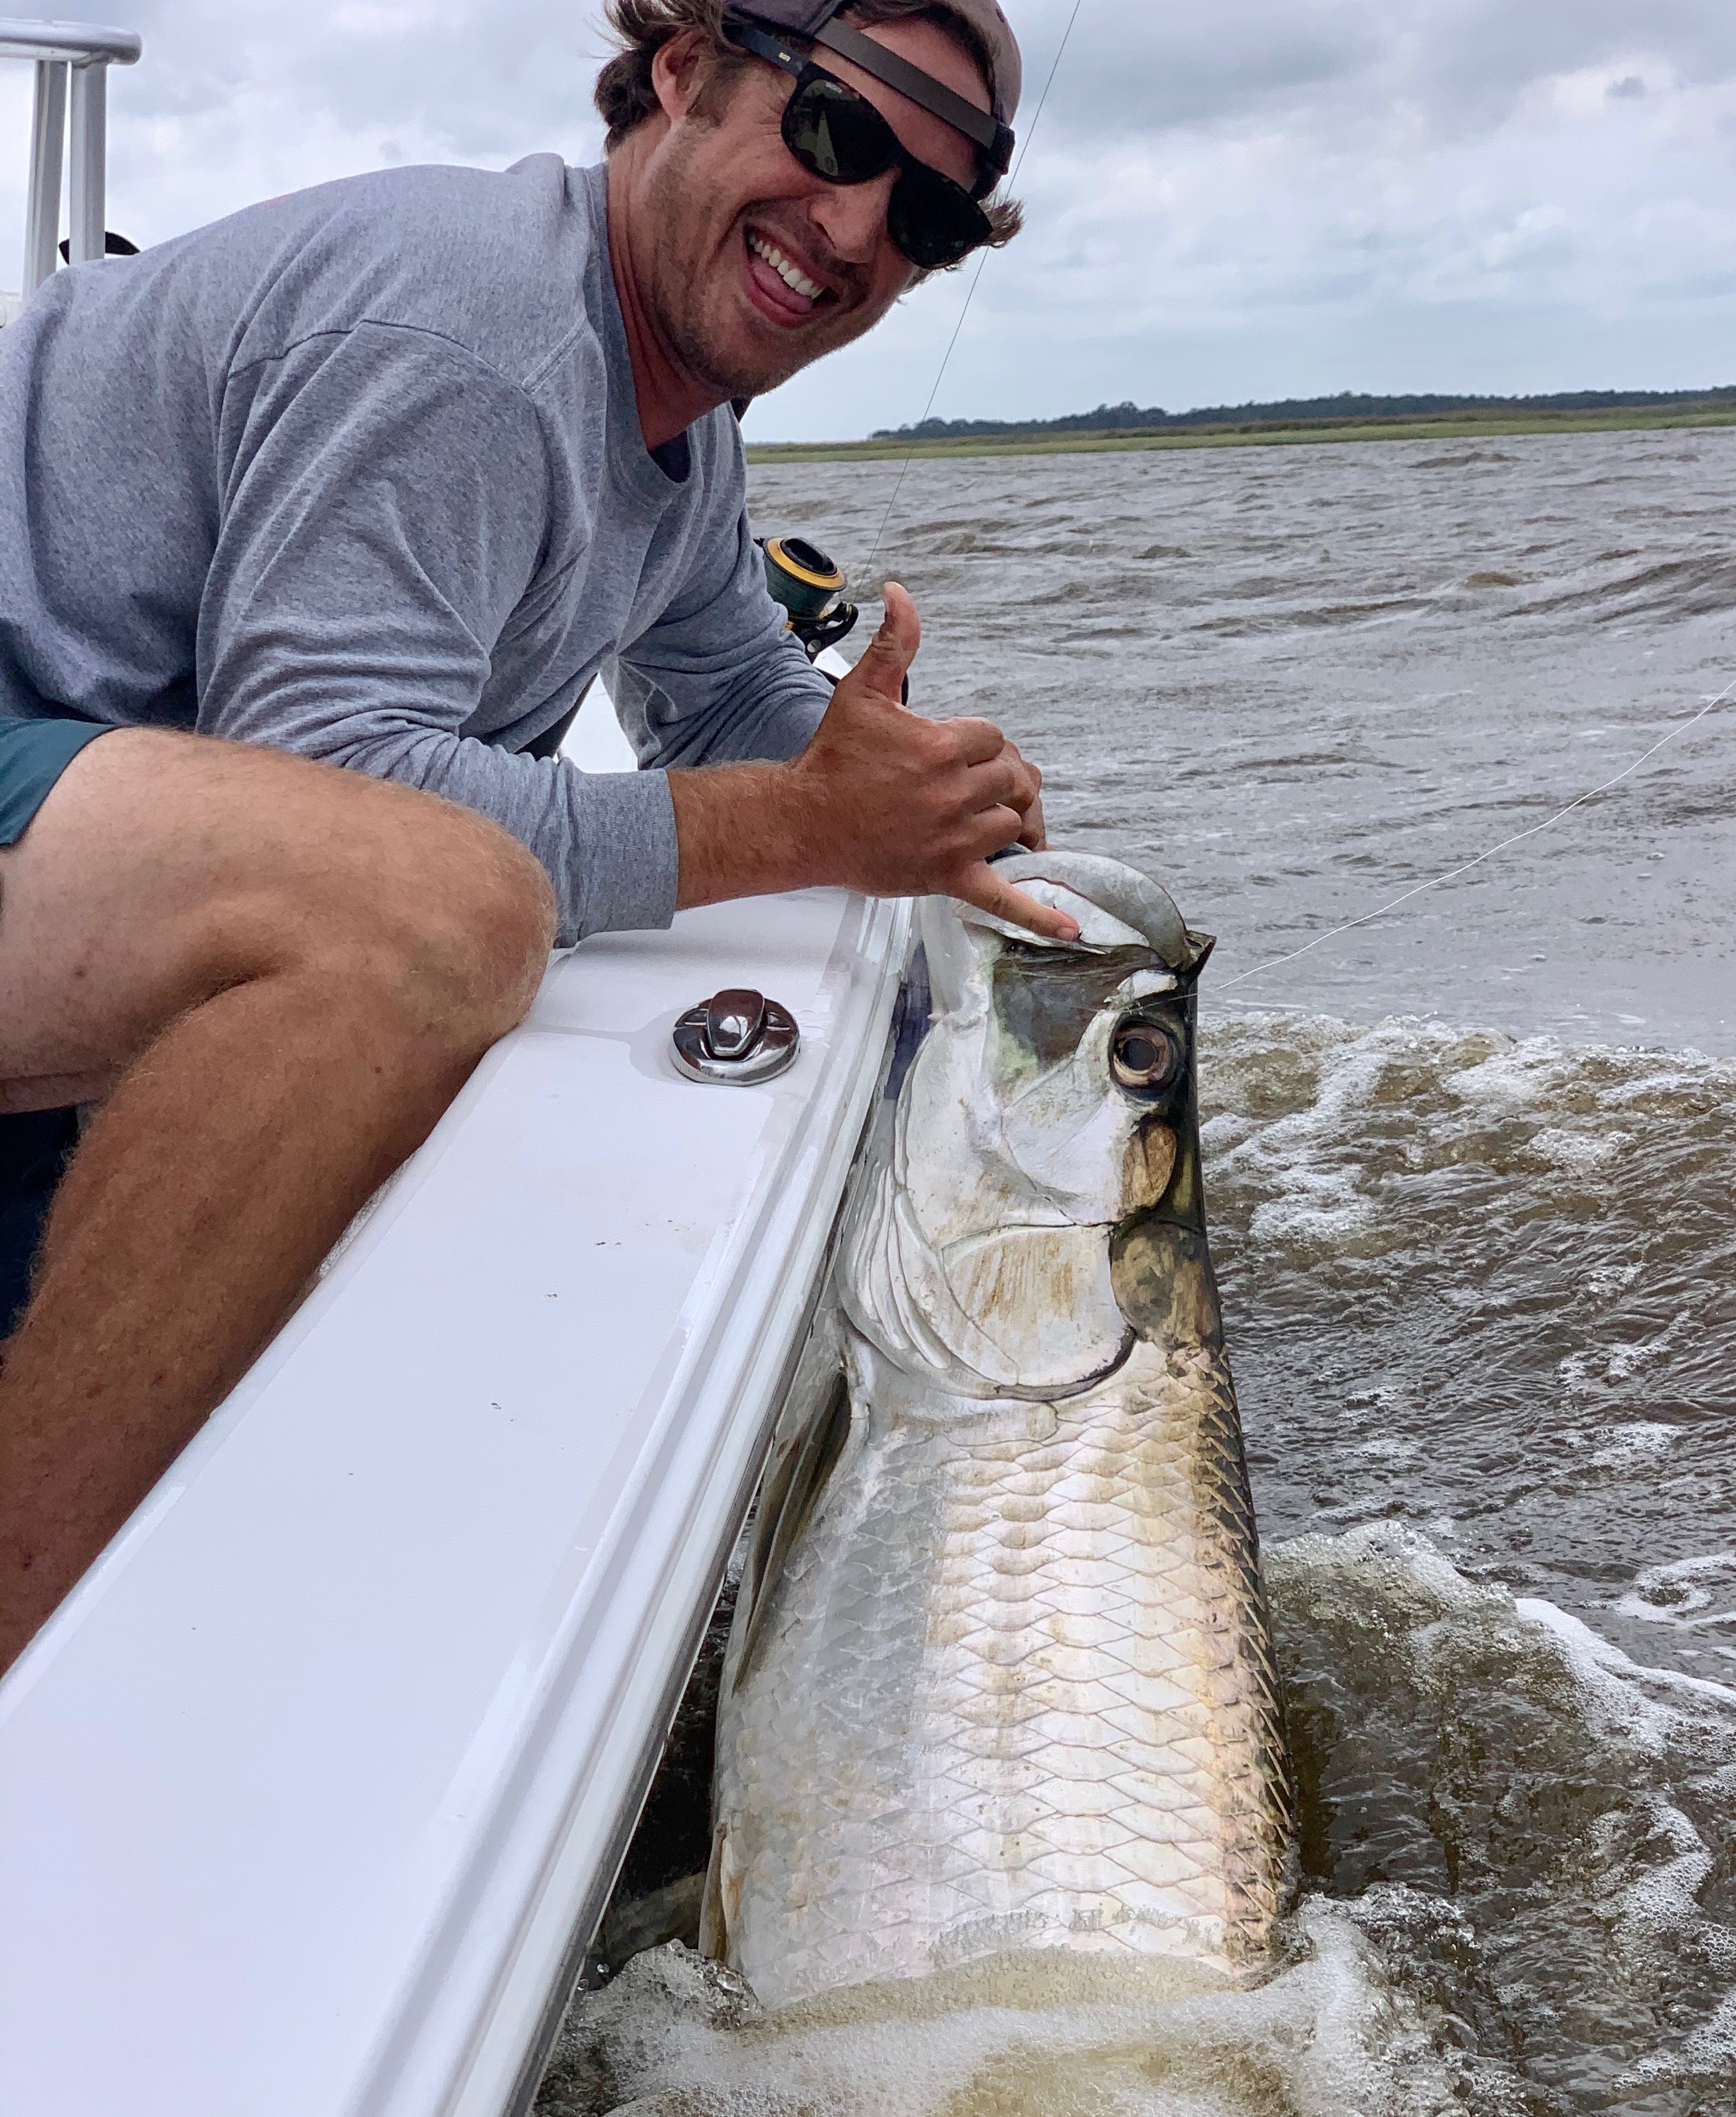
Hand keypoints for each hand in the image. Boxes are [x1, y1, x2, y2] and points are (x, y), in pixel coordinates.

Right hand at [781, 585, 1075, 939]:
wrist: (802, 822)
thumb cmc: (832, 760)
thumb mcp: (864, 692)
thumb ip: (895, 643)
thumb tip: (901, 592)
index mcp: (942, 747)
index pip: (995, 739)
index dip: (979, 744)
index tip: (952, 752)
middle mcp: (954, 794)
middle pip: (1013, 779)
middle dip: (999, 777)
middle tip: (969, 783)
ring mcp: (955, 839)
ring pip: (1012, 824)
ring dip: (1003, 819)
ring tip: (977, 817)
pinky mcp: (948, 876)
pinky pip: (1002, 896)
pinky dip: (1038, 913)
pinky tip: (1070, 927)